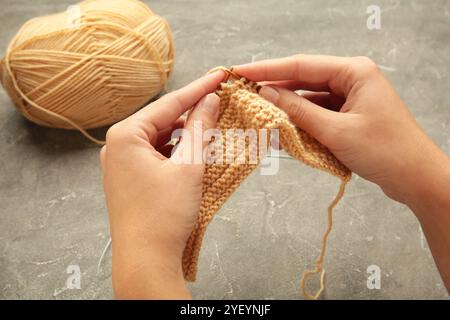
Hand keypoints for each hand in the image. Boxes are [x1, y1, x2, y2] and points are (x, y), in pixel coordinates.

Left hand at [100, 71, 223, 298]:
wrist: (146, 261)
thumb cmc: (163, 215)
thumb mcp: (189, 166)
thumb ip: (200, 128)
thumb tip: (210, 100)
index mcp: (125, 135)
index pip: (169, 104)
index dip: (199, 89)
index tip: (221, 76)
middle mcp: (118, 145)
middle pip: (164, 120)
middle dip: (194, 114)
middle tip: (222, 103)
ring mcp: (122, 163)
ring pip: (162, 138)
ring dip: (188, 135)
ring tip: (214, 129)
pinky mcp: (130, 179)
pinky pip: (157, 155)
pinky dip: (177, 152)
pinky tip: (197, 152)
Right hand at [234, 55, 449, 291]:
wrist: (416, 178)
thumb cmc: (385, 151)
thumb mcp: (335, 130)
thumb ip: (299, 111)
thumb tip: (266, 93)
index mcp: (354, 71)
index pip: (302, 65)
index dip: (267, 69)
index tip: (241, 71)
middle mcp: (352, 79)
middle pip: (304, 79)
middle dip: (275, 88)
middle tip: (244, 92)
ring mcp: (351, 98)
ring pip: (309, 99)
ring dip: (287, 109)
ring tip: (258, 114)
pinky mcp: (349, 116)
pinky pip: (318, 114)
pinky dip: (301, 123)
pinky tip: (282, 130)